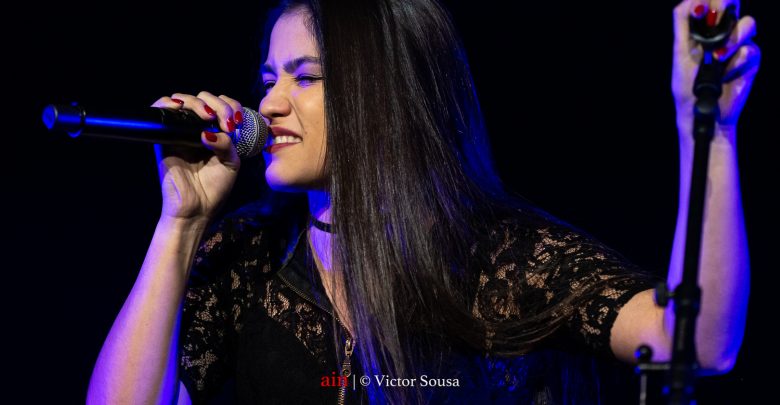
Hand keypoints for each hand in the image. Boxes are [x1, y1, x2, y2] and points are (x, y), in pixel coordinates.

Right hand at [150, 91, 242, 221]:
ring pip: (183, 100)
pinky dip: (167, 103)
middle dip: (219, 105)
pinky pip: (159, 110)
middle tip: (227, 123)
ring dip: (197, 103)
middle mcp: (197, 128)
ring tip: (208, 116)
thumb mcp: (230, 162)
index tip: (236, 124)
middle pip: (204, 98)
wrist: (196, 209)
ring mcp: (179, 131)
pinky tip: (180, 108)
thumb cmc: (214, 188)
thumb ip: (227, 143)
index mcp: (216, 132)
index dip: (231, 107)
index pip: (222, 105)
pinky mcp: (164, 137)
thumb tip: (210, 130)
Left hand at [672, 0, 760, 140]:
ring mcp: (740, 45)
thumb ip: (683, 25)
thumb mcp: (680, 53)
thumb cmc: (687, 85)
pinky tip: (726, 74)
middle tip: (718, 13)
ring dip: (733, 37)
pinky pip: (750, 50)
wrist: (700, 112)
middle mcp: (726, 32)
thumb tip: (690, 0)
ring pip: (747, 24)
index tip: (701, 8)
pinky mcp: (751, 60)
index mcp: (706, 28)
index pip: (713, 2)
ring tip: (718, 56)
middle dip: (726, 4)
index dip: (711, 0)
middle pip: (734, 5)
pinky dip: (736, 61)